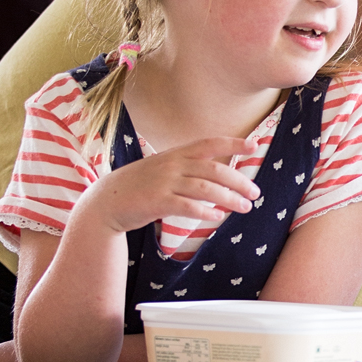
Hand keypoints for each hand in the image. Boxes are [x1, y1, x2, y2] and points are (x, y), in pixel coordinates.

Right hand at [79, 139, 261, 237]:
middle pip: (214, 169)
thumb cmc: (139, 186)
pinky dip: (206, 212)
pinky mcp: (157, 202)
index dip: (233, 143)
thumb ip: (187, 167)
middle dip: (239, 181)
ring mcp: (164, 183)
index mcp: (176, 154)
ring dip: (229, 198)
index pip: (209, 144)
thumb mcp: (162, 168)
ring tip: (245, 208)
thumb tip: (217, 175)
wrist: (106, 201)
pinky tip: (218, 218)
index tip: (254, 145)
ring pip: (205, 189)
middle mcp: (172, 165)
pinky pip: (187, 207)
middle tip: (255, 193)